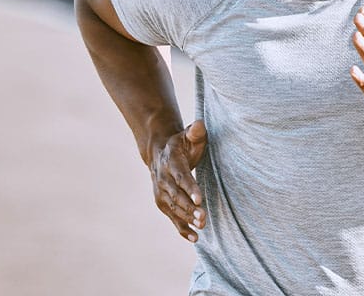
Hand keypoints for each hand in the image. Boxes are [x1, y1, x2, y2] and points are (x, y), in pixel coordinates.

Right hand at [149, 120, 206, 242]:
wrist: (159, 153)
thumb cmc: (181, 144)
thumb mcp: (188, 135)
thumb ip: (195, 132)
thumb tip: (199, 125)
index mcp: (171, 161)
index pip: (181, 176)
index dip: (190, 188)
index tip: (200, 198)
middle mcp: (163, 178)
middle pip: (177, 196)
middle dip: (190, 208)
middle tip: (204, 217)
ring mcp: (161, 192)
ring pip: (174, 208)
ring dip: (187, 218)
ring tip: (202, 225)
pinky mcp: (163, 203)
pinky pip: (172, 217)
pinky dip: (182, 228)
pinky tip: (194, 238)